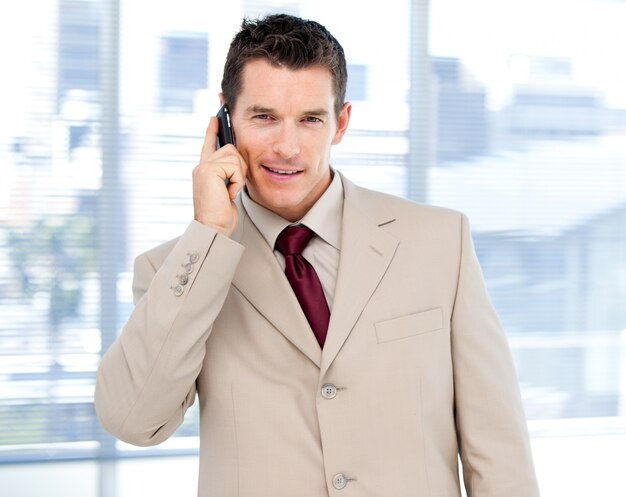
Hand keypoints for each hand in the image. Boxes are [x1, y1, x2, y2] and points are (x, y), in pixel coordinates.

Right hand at [192, 117, 246, 236]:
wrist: (213, 228)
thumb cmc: (221, 215)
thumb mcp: (226, 190)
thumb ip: (228, 174)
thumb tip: (237, 162)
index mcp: (205, 170)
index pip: (209, 144)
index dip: (212, 130)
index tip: (215, 117)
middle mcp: (202, 166)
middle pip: (230, 148)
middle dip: (239, 166)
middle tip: (233, 186)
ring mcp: (203, 167)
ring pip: (234, 156)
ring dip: (238, 175)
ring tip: (229, 191)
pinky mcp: (208, 170)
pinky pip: (234, 166)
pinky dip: (236, 181)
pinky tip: (228, 193)